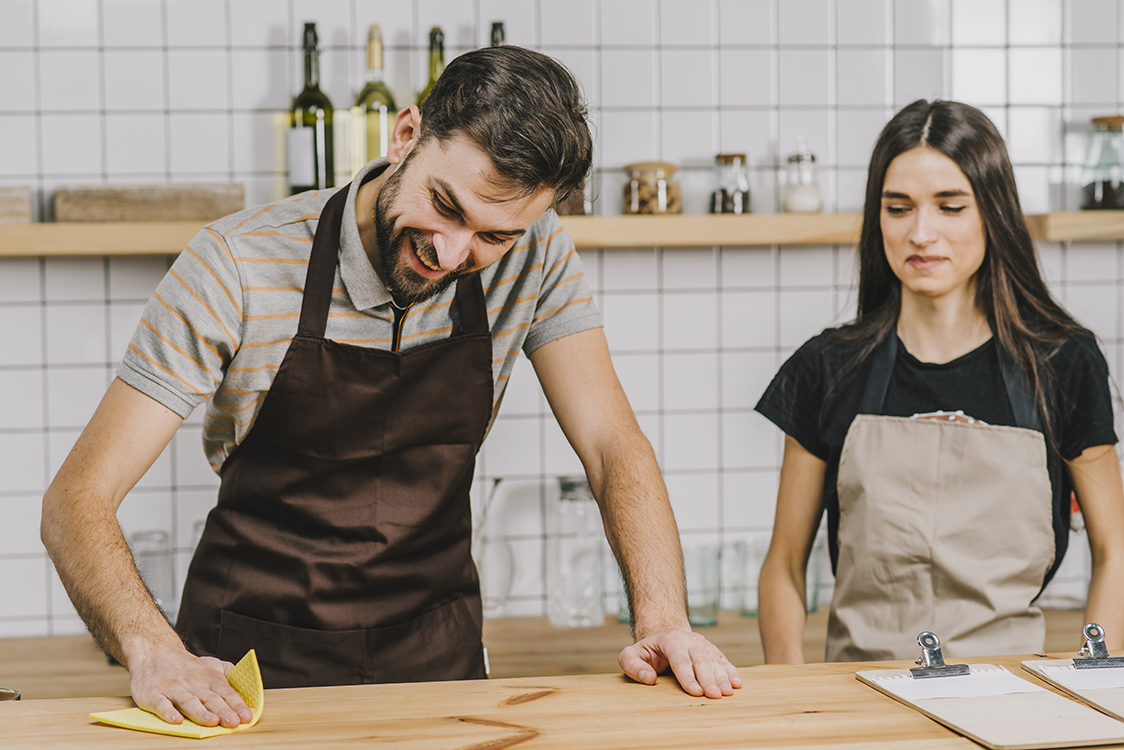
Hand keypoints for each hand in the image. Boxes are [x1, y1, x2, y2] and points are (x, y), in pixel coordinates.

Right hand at [128, 647, 252, 726]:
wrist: (155, 652)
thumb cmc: (187, 666)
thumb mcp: (212, 664)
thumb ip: (229, 675)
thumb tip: (248, 686)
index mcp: (209, 677)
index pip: (226, 692)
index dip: (237, 705)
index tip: (247, 717)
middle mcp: (193, 682)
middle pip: (210, 698)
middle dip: (223, 711)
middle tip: (233, 722)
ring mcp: (173, 688)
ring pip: (188, 702)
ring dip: (200, 712)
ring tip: (212, 721)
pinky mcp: (153, 694)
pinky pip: (161, 704)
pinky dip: (168, 712)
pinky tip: (176, 721)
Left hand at [618, 629, 740, 698]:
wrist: (664, 637)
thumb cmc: (647, 652)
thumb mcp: (630, 655)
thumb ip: (632, 665)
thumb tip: (648, 677)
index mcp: (671, 640)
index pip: (680, 659)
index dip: (688, 676)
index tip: (695, 692)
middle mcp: (690, 640)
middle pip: (701, 660)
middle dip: (709, 679)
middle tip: (715, 696)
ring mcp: (704, 645)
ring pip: (715, 661)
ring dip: (723, 677)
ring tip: (728, 692)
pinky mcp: (713, 652)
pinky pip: (724, 661)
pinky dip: (731, 672)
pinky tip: (737, 683)